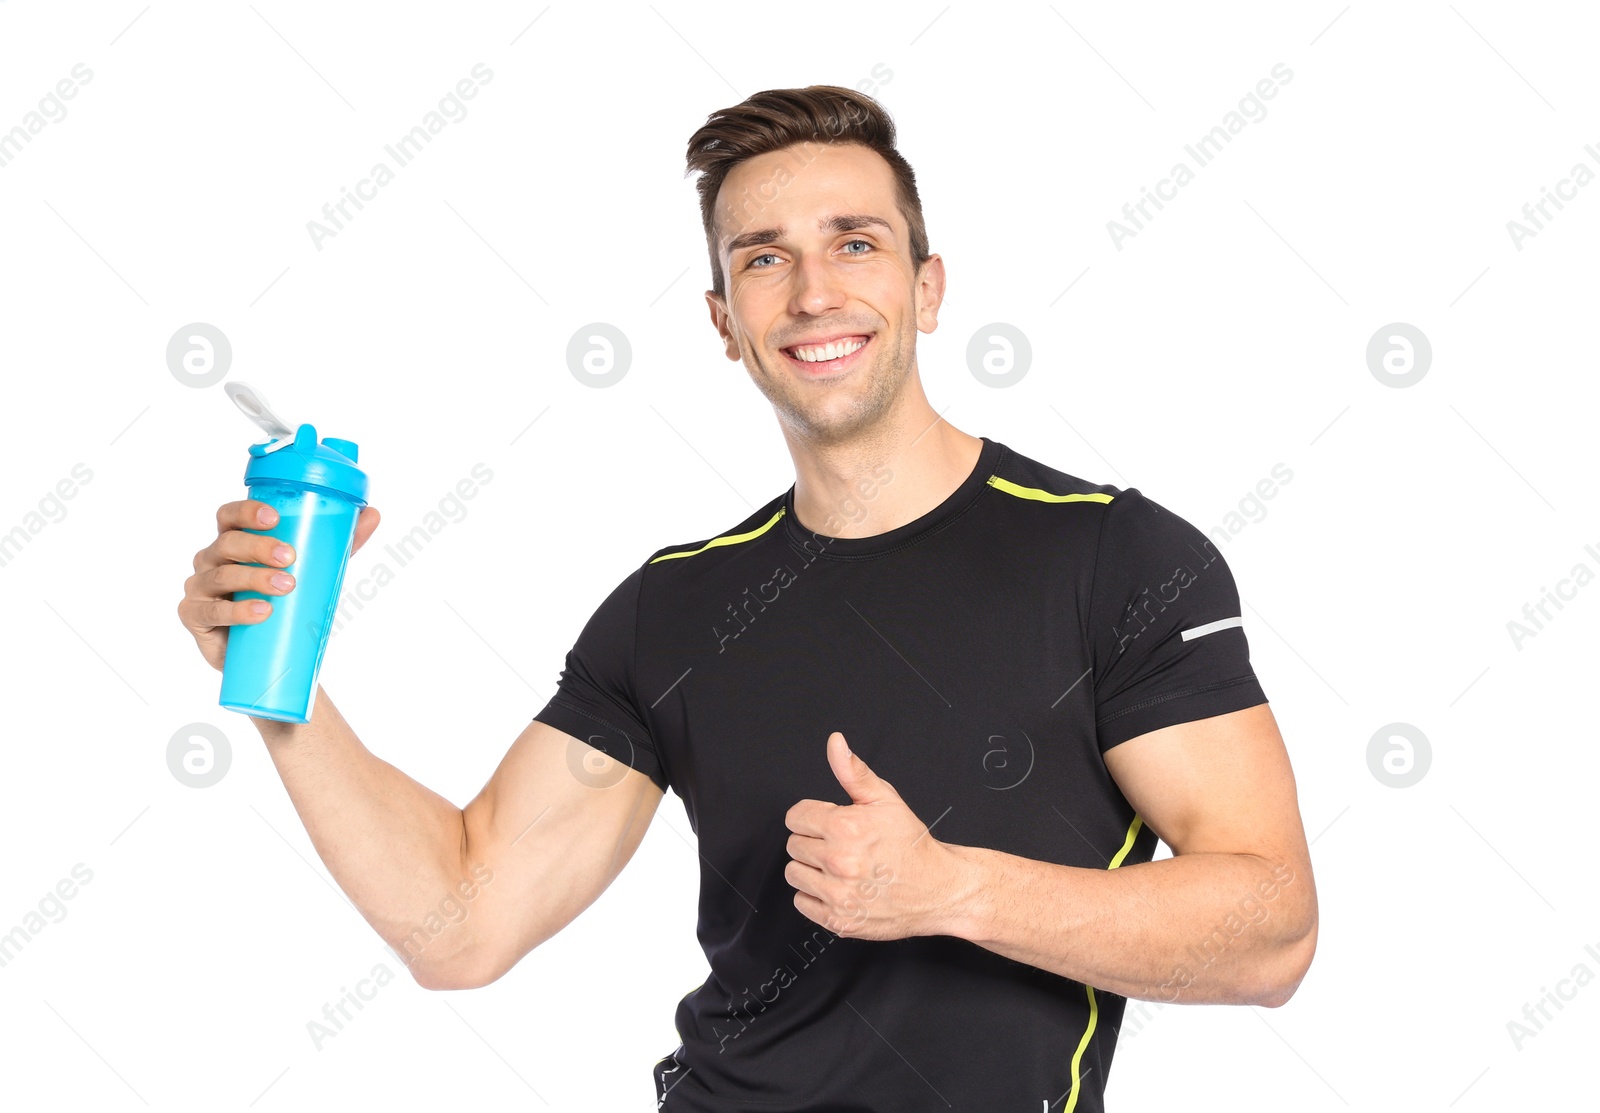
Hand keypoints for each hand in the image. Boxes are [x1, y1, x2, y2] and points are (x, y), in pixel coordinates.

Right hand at [178, 499, 380, 671]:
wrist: (268, 653)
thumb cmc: (285, 600)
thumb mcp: (314, 568)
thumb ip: (340, 543)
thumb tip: (373, 513)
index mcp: (233, 541)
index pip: (229, 516)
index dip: (246, 512)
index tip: (274, 517)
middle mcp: (210, 559)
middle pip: (227, 543)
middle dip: (258, 547)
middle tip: (290, 557)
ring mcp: (199, 587)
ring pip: (221, 575)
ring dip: (254, 579)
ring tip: (286, 586)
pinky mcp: (194, 617)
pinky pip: (211, 612)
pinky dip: (238, 612)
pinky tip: (261, 612)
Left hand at [784, 731, 968, 940]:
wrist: (937, 888)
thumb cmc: (911, 844)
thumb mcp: (885, 799)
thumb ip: (853, 771)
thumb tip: (835, 743)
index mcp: (845, 828)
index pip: (795, 817)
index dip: (812, 817)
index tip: (829, 823)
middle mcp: (839, 862)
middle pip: (794, 845)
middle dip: (813, 841)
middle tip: (840, 846)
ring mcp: (838, 894)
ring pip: (794, 874)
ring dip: (811, 869)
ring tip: (839, 867)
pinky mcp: (839, 920)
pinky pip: (802, 903)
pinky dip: (815, 896)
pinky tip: (839, 888)